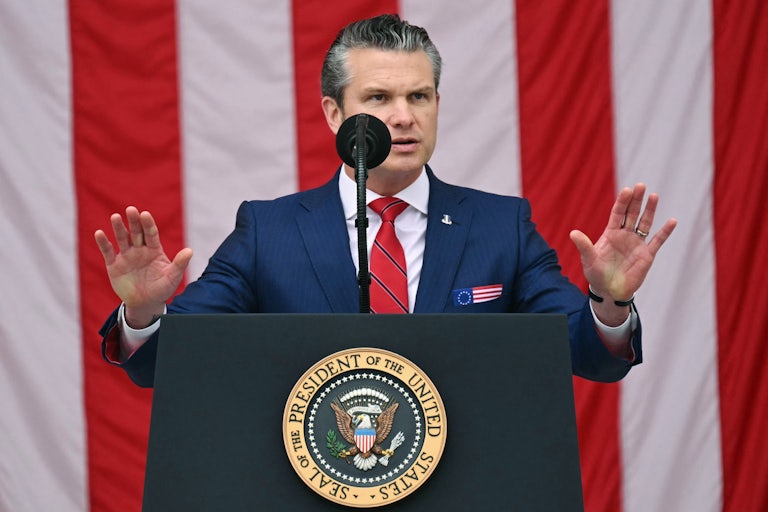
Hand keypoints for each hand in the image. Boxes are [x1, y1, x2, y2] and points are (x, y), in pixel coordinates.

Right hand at [94, 206, 192, 327]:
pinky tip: (99, 233)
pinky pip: (108, 252)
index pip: (151, 234)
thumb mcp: (172, 277)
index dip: (148, 224)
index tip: (145, 214)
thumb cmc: (161, 289)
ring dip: (118, 228)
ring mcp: (126, 256)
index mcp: (154, 250)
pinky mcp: (114, 265)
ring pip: (122, 239)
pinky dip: (103, 243)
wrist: (146, 304)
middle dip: (133, 221)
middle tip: (131, 209)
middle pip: (136, 233)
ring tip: (115, 217)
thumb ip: (179, 264)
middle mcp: (140, 250)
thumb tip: (190, 251)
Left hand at [569, 183, 676, 323]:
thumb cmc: (596, 275)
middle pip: (632, 214)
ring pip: (645, 223)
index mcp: (610, 233)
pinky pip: (657, 241)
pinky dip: (665, 232)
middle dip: (636, 200)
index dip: (622, 202)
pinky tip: (672, 221)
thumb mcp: (589, 260)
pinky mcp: (647, 255)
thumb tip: (573, 233)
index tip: (627, 190)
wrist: (609, 291)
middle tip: (640, 185)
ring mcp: (637, 244)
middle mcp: (625, 235)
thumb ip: (584, 246)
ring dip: (650, 210)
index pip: (617, 213)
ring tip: (654, 196)